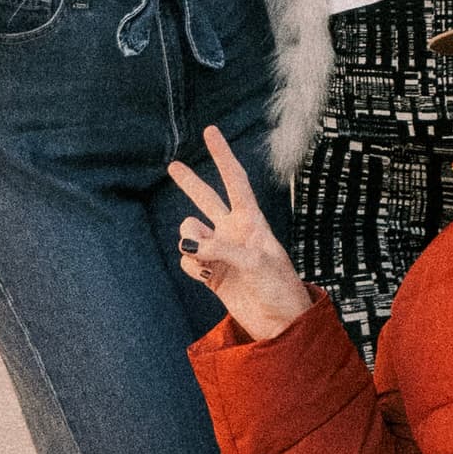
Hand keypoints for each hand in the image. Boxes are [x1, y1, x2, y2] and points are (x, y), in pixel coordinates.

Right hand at [165, 127, 311, 338]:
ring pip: (190, 232)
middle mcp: (234, 232)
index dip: (222, 155)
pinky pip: (188, 260)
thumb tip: (186, 242)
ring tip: (209, 258)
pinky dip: (193, 265)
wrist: (279, 323)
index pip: (234, 180)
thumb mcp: (256, 263)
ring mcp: (221, 251)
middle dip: (190, 183)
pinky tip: (209, 275)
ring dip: (192, 241)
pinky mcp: (211, 273)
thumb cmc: (278, 288)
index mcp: (252, 221)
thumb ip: (221, 248)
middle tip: (173, 166)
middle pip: (206, 199)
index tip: (211, 130)